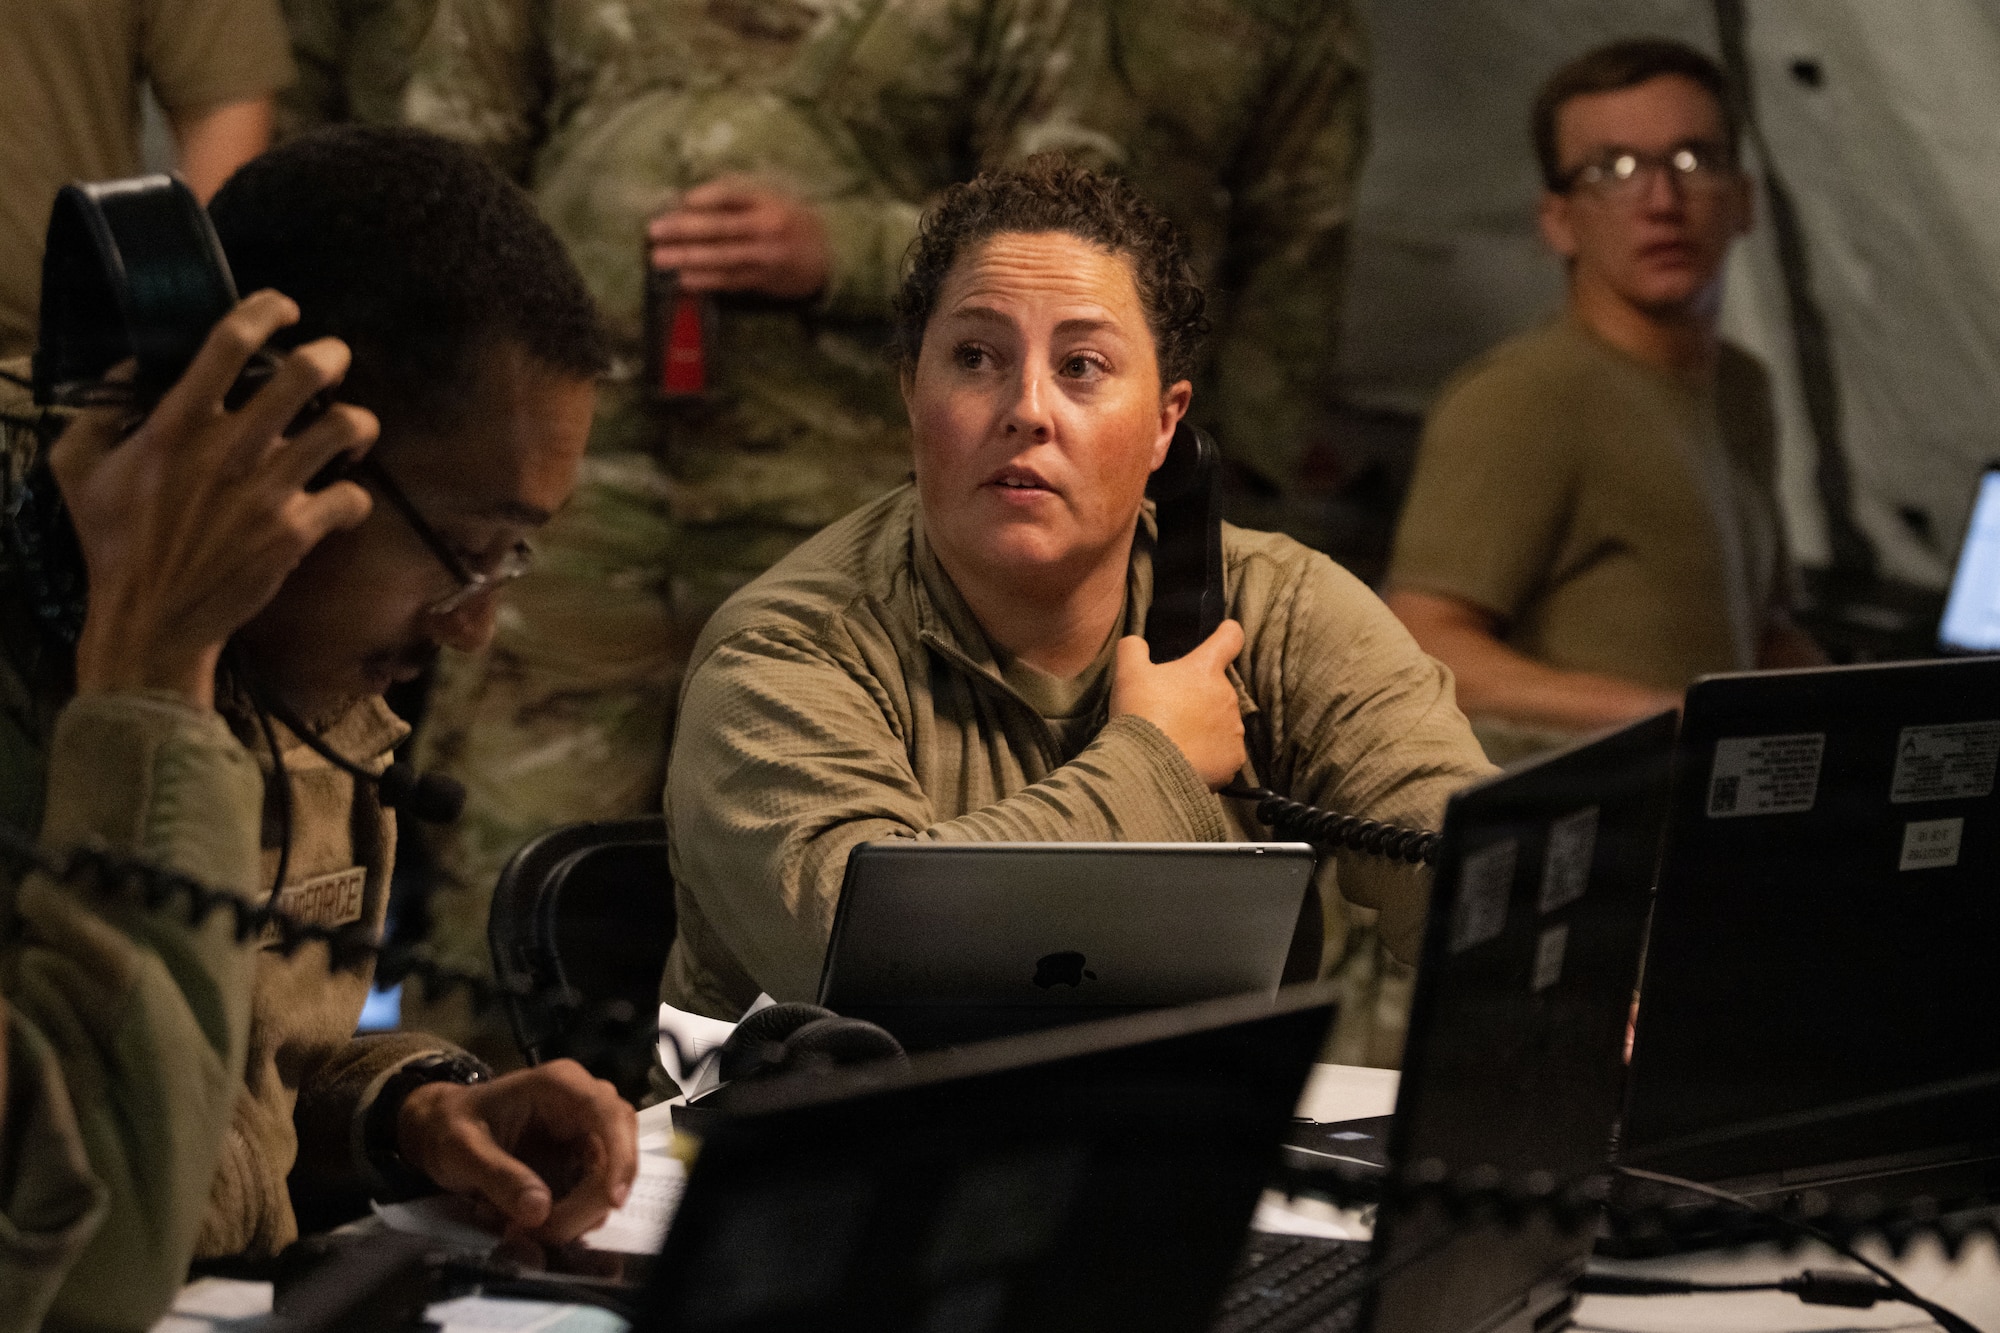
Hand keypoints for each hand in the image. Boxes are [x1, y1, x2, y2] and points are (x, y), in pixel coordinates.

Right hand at [53, 290, 376, 708]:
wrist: (152, 620)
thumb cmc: (112, 543)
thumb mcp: (79, 468)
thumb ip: (99, 413)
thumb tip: (130, 370)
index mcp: (177, 424)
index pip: (229, 342)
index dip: (267, 311)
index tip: (286, 308)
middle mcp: (229, 448)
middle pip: (307, 373)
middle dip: (331, 356)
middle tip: (332, 362)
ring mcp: (268, 490)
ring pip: (346, 427)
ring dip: (358, 423)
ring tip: (349, 432)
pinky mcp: (296, 532)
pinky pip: (354, 497)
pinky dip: (356, 497)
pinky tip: (342, 502)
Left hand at [397, 1060, 638, 1245]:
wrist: (440, 1131)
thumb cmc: (451, 1127)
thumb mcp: (463, 1150)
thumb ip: (499, 1177)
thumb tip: (540, 1211)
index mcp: (559, 1085)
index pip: (608, 1113)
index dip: (620, 1155)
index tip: (612, 1200)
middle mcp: (582, 1104)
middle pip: (618, 1148)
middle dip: (594, 1197)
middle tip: (551, 1232)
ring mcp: (584, 1133)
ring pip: (609, 1176)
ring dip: (580, 1213)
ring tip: (530, 1231)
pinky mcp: (579, 1160)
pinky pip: (593, 1192)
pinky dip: (572, 1217)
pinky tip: (536, 1226)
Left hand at [646, 175, 830, 298]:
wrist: (826, 256)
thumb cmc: (789, 220)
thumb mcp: (772, 198)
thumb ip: (737, 196)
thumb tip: (689, 200)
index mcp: (768, 201)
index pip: (734, 194)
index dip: (708, 197)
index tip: (683, 200)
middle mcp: (767, 228)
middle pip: (721, 228)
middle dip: (684, 230)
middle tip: (654, 231)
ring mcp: (766, 257)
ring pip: (722, 257)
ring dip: (688, 258)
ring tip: (660, 258)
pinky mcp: (763, 280)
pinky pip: (731, 280)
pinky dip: (707, 281)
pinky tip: (685, 280)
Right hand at [1110, 620, 1247, 789]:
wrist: (1149, 766)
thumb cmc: (1142, 713)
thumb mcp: (1128, 673)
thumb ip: (1133, 649)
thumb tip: (1136, 642)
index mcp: (1205, 669)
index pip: (1230, 638)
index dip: (1227, 634)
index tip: (1224, 634)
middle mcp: (1227, 695)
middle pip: (1218, 688)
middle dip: (1199, 696)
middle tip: (1171, 710)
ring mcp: (1234, 729)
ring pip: (1222, 722)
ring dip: (1205, 727)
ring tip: (1176, 740)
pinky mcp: (1234, 758)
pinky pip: (1225, 752)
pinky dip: (1210, 755)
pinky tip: (1188, 759)